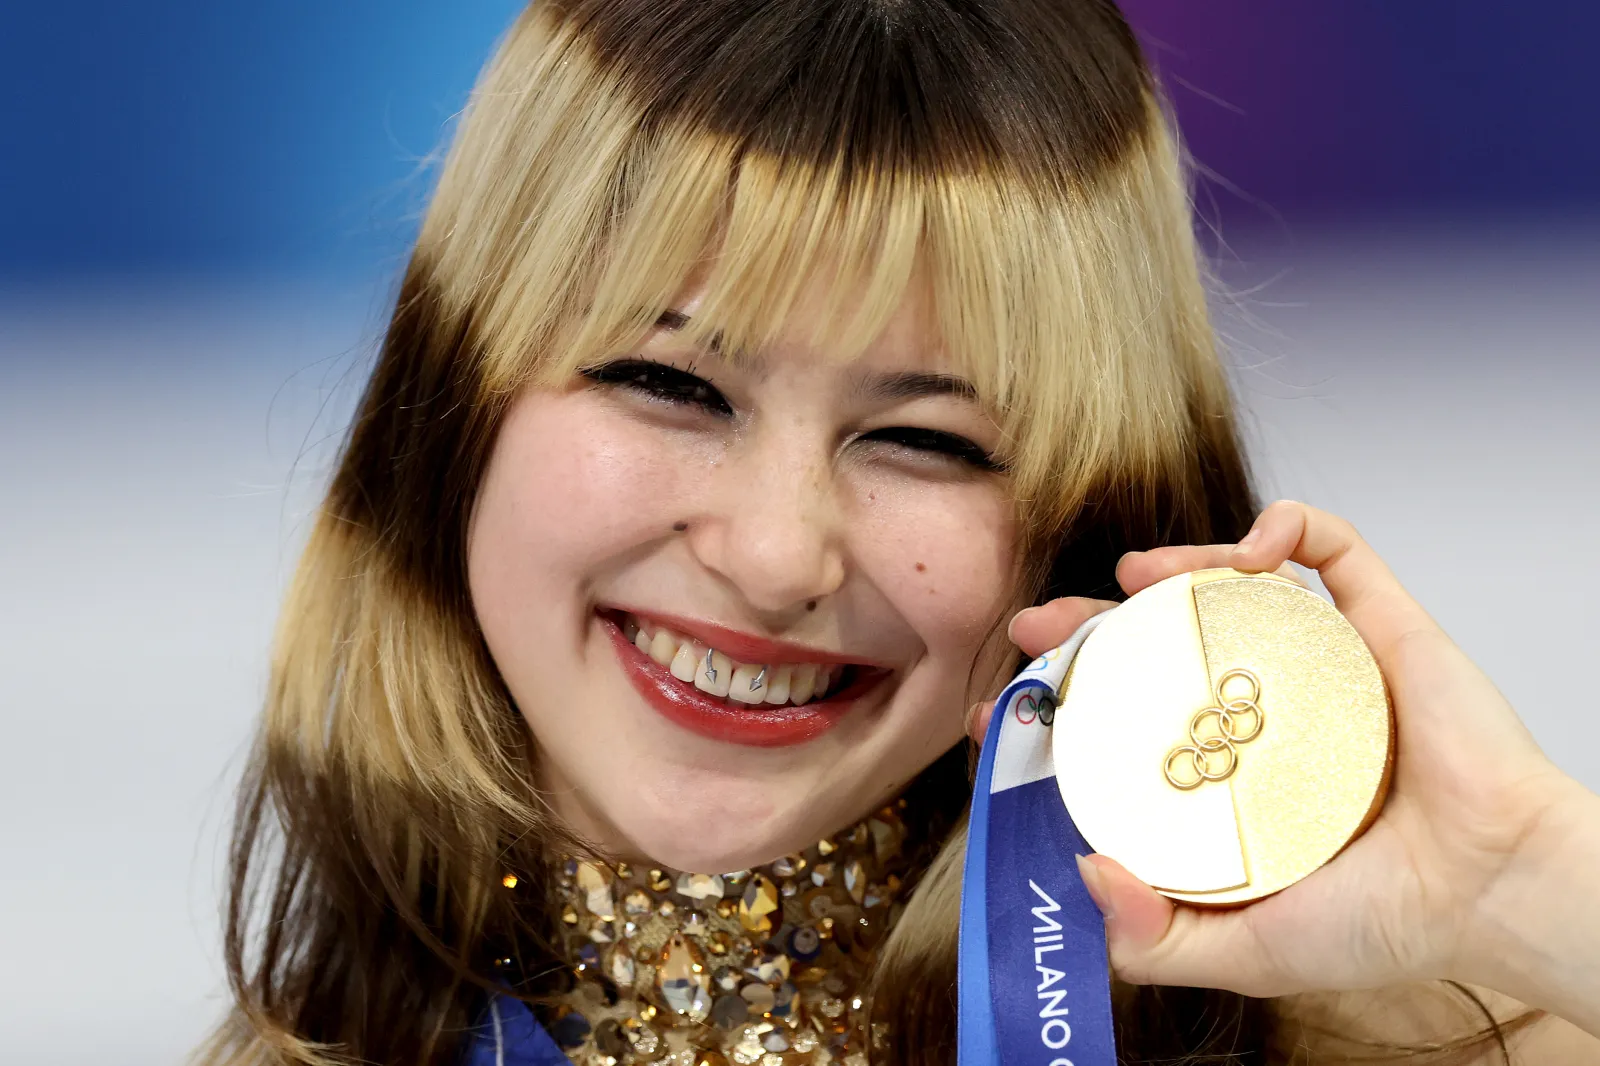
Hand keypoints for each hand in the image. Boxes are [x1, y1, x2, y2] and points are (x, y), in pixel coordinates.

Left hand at [971, 501, 1599, 1031]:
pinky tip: (1253, 545)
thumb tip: (1083, 869)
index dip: (1062, 703)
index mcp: (1225, 776)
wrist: (1498, 891)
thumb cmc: (1388, 924)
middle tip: (1039, 625)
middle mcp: (1262, 715)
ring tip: (1134, 573)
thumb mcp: (1248, 952)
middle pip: (1157, 645)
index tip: (1006, 703)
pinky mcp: (1380, 625)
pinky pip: (1333, 549)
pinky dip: (1288, 526)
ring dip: (1174, 564)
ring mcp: (1317, 665)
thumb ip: (1156, 939)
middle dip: (1089, 626)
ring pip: (1230, 588)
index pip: (1122, 722)